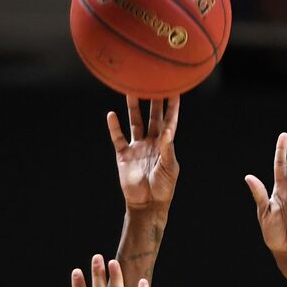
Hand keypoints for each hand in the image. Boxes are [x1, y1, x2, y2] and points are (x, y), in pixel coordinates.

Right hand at [107, 96, 179, 212]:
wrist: (147, 204)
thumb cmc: (163, 188)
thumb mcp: (169, 168)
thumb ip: (168, 149)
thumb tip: (168, 131)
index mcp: (165, 144)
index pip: (170, 121)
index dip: (172, 106)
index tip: (174, 89)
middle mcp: (151, 142)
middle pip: (152, 116)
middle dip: (153, 100)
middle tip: (152, 81)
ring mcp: (137, 147)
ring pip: (135, 122)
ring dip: (133, 108)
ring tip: (130, 90)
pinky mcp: (124, 155)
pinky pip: (118, 138)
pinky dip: (114, 127)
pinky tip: (111, 115)